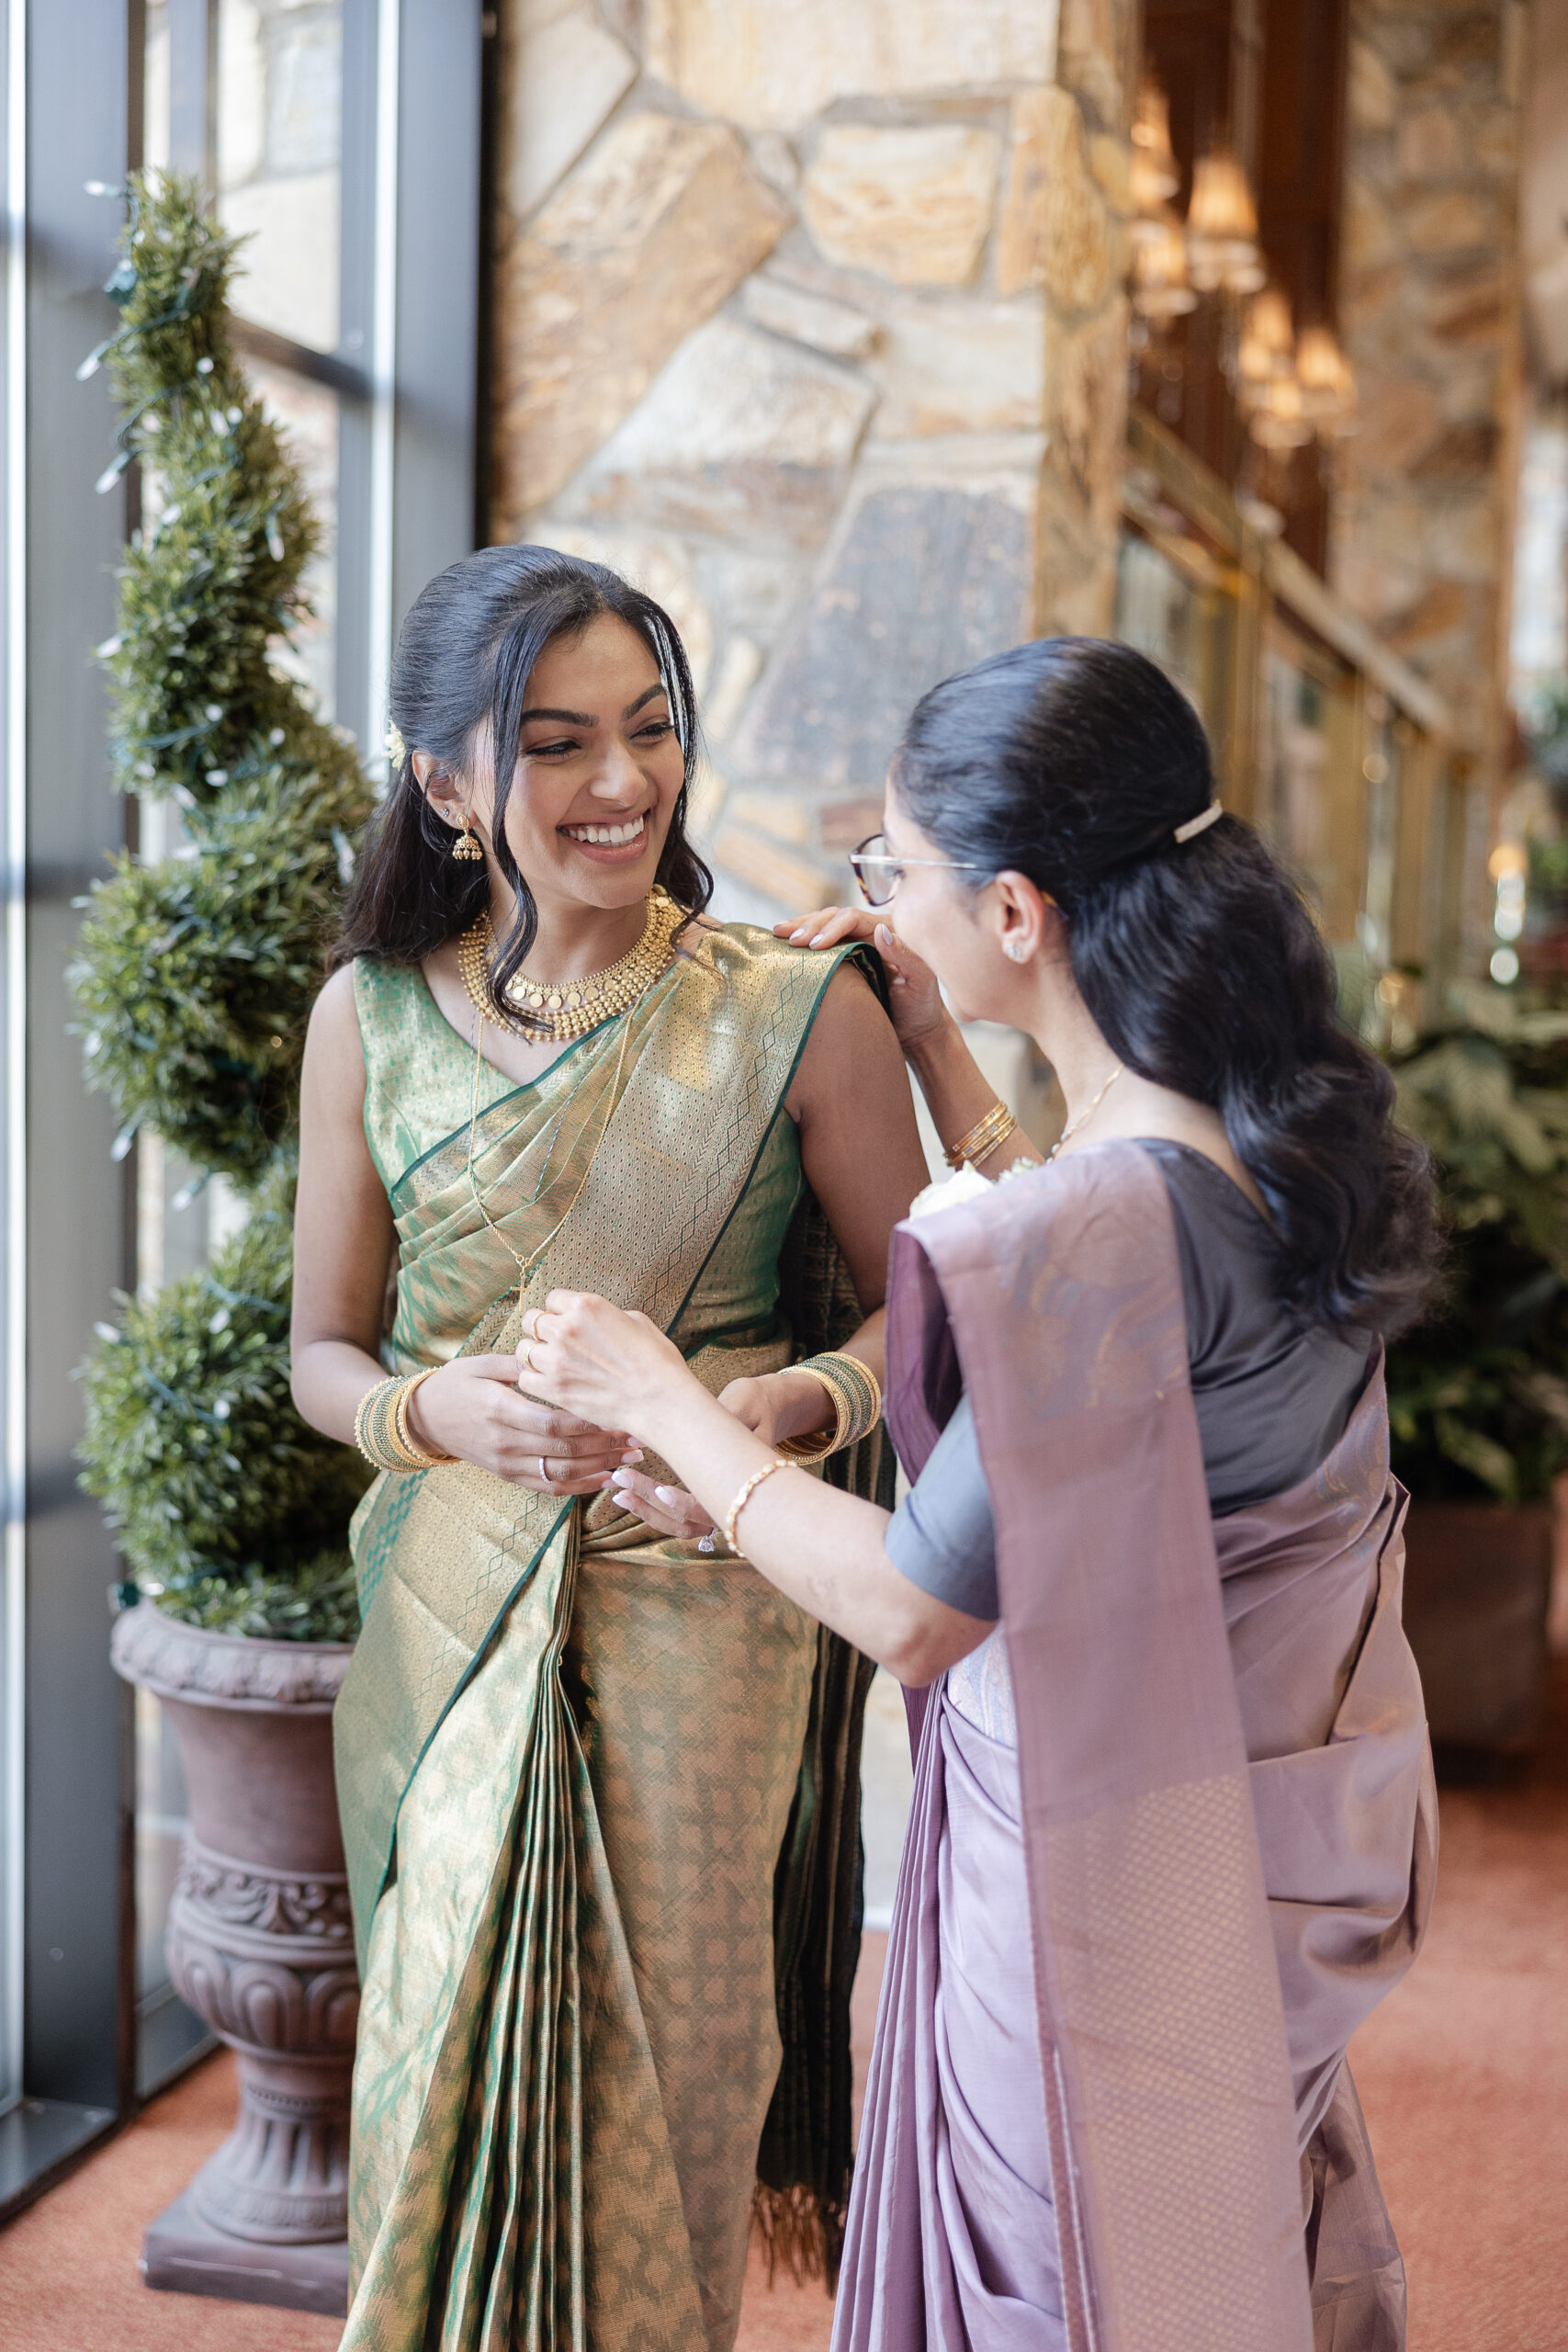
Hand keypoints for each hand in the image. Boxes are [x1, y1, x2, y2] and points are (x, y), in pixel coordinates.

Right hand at [402, 1353, 638, 1495]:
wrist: (423, 1419)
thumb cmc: (456, 1384)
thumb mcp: (482, 1364)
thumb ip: (520, 1364)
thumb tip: (558, 1355)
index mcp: (500, 1410)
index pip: (554, 1423)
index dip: (590, 1424)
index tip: (621, 1416)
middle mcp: (505, 1442)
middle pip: (564, 1451)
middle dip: (605, 1448)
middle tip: (638, 1439)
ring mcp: (507, 1464)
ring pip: (560, 1474)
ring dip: (600, 1469)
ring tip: (630, 1460)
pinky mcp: (509, 1475)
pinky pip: (548, 1487)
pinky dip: (579, 1487)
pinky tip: (605, 1480)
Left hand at [523, 1292, 694, 1439]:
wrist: (660, 1400)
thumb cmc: (656, 1362)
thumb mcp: (637, 1322)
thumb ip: (608, 1316)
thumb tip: (597, 1322)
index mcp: (586, 1306)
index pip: (552, 1299)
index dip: (559, 1311)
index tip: (567, 1322)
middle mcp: (566, 1328)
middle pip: (531, 1321)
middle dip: (541, 1330)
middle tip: (554, 1343)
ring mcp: (556, 1360)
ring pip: (524, 1350)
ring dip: (536, 1356)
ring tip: (552, 1365)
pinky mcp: (554, 1389)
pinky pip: (525, 1379)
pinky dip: (534, 1381)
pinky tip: (550, 1383)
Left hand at [595, 1369, 830, 1543]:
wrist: (765, 1412)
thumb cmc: (753, 1406)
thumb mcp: (743, 1405)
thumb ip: (722, 1419)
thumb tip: (690, 1426)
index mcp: (749, 1485)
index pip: (713, 1507)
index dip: (686, 1503)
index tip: (660, 1489)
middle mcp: (736, 1507)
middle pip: (690, 1522)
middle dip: (652, 1505)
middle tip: (622, 1479)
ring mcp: (721, 1512)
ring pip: (682, 1526)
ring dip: (647, 1511)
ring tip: (618, 1492)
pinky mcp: (707, 1507)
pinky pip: (679, 1519)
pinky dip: (653, 1509)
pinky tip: (628, 1493)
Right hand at [773, 905, 946, 1053]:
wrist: (916, 1030)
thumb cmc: (921, 1007)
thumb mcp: (920, 981)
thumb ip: (905, 955)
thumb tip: (878, 930)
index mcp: (889, 930)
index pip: (853, 918)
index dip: (831, 927)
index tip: (814, 946)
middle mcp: (871, 931)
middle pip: (834, 916)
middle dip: (810, 925)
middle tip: (789, 940)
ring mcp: (856, 944)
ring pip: (824, 925)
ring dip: (801, 927)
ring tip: (778, 935)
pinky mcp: (845, 958)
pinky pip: (822, 944)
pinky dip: (803, 941)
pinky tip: (783, 944)